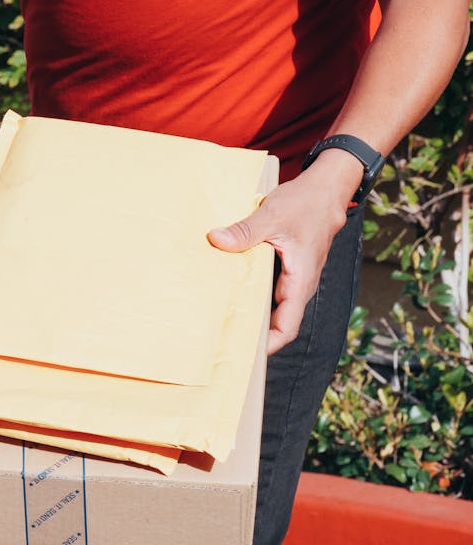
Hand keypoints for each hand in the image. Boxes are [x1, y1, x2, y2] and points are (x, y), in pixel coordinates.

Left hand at [207, 168, 347, 354]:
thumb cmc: (306, 203)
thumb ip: (245, 231)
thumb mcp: (272, 216)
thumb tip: (216, 240)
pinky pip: (273, 287)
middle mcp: (300, 284)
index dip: (268, 346)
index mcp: (300, 280)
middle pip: (279, 321)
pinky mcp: (291, 265)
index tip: (245, 356)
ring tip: (225, 321)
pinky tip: (235, 287)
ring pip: (275, 304)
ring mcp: (296, 275)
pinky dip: (256, 292)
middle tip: (226, 342)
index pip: (287, 327)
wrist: (327, 188)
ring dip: (255, 312)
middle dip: (256, 333)